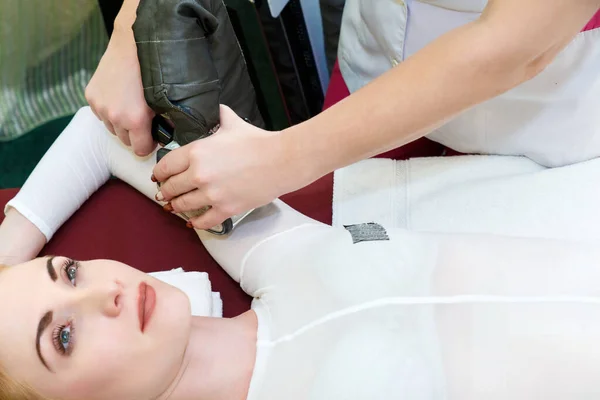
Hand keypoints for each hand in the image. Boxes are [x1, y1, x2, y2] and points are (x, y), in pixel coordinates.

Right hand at [85, 26, 154, 155]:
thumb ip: (167, 123)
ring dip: (121, 123)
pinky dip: (110, 110)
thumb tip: (168, 136)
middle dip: (135, 134)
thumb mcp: (166, 100)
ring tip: (131, 106)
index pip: (140, 150)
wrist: (133, 44)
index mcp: (135, 120)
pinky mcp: (91, 95)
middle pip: (125, 141)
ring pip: (112, 128)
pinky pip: (101, 114)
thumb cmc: (154, 71)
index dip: (149, 145)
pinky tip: (119, 97)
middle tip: (144, 119)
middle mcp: (114, 116)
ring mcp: (100, 106)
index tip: (153, 135)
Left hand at [152, 105, 311, 229]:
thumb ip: (219, 116)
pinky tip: (192, 222)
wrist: (281, 161)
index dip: (159, 173)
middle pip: (171, 188)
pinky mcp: (226, 209)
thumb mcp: (233, 124)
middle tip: (164, 193)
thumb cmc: (258, 142)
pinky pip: (203, 221)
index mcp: (197, 152)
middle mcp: (199, 174)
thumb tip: (215, 108)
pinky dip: (195, 223)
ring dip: (175, 207)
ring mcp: (212, 194)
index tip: (158, 176)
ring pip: (182, 205)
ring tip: (173, 207)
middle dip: (165, 192)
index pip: (165, 166)